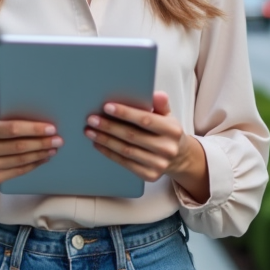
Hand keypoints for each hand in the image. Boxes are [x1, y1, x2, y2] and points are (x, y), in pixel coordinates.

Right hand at [0, 107, 61, 203]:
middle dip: (41, 142)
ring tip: (53, 148)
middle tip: (58, 140)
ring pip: (20, 160)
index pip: (11, 128)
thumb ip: (1, 112)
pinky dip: (34, 165)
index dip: (33, 128)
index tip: (51, 128)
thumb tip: (20, 103)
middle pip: (18, 146)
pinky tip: (43, 158)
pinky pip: (18, 171)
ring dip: (40, 154)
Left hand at [85, 92, 208, 198]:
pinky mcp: (150, 175)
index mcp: (172, 130)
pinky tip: (98, 144)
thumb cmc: (167, 132)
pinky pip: (125, 163)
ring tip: (90, 131)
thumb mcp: (168, 115)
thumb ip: (161, 104)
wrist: (179, 157)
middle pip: (132, 136)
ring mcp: (159, 164)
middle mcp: (167, 148)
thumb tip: (156, 94)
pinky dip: (109, 153)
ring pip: (126, 150)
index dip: (125, 113)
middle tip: (91, 119)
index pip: (145, 120)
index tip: (107, 107)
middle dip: (109, 126)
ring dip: (105, 140)